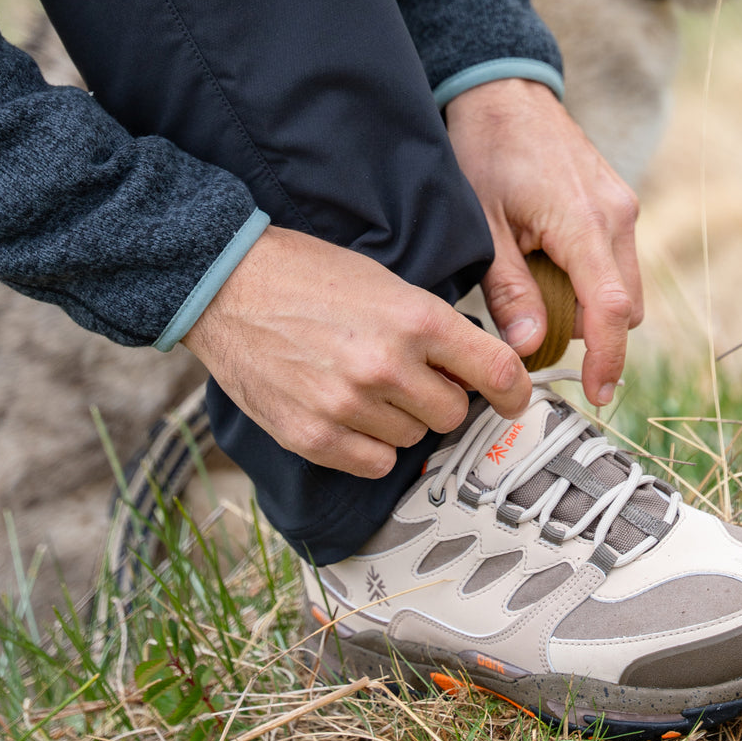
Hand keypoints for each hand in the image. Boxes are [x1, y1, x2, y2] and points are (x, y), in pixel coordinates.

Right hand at [181, 226, 530, 477]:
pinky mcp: (314, 435)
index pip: (496, 371)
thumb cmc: (308, 276)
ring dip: (401, 419)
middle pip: (454, 412)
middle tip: (410, 376)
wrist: (227, 285)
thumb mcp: (388, 283)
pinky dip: (369, 446)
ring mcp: (349, 404)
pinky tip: (348, 412)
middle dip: (440, 397)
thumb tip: (477, 374)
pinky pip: (375, 463)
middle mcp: (388, 365)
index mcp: (416, 319)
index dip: (514, 390)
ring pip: (414, 438)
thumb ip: (435, 329)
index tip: (512, 397)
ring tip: (364, 384)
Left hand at [446, 78, 642, 405]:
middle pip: (625, 306)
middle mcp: (617, 215)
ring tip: (535, 300)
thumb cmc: (485, 150)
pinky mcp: (617, 202)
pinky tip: (547, 272)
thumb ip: (508, 289)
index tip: (596, 395)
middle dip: (593, 336)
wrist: (504, 91)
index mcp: (583, 221)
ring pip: (623, 286)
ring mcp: (622, 206)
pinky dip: (590, 282)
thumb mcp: (483, 224)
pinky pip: (615, 262)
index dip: (607, 359)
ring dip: (590, 308)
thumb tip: (527, 348)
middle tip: (538, 342)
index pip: (611, 310)